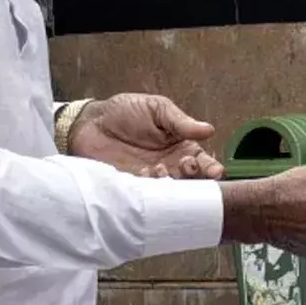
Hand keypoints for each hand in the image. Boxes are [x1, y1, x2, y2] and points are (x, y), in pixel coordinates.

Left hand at [70, 94, 223, 178]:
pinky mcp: (133, 187)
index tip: (215, 172)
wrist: (90, 122)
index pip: (204, 163)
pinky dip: (151, 190)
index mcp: (182, 148)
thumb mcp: (157, 109)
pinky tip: (145, 174)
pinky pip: (148, 195)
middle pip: (192, 182)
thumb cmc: (126, 111)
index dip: (211, 169)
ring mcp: (152, 179)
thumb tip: (209, 130)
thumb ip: (181, 122)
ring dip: (171, 183)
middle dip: (195, 178)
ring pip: (172, 191)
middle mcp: (171, 166)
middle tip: (186, 167)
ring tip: (160, 168)